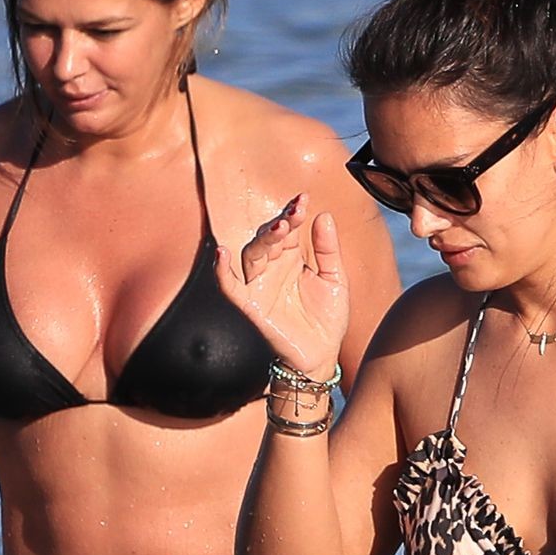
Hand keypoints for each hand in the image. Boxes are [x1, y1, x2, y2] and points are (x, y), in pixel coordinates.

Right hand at [217, 195, 348, 379]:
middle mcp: (272, 268)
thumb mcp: (334, 279)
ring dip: (262, 240)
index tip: (303, 199)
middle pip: (267, 238)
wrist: (322, 355)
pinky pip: (230, 287)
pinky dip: (222, 272)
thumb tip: (323, 215)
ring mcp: (260, 286)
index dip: (292, 213)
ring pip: (251, 255)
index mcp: (291, 258)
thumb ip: (327, 250)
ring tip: (278, 229)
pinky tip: (221, 254)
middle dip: (279, 224)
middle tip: (294, 214)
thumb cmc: (327, 318)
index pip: (286, 228)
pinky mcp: (251, 306)